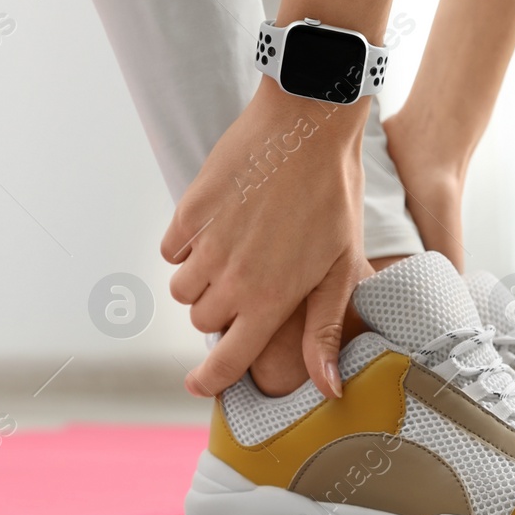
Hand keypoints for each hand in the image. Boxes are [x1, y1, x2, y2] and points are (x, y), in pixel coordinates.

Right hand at [161, 79, 372, 397]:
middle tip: (251, 282)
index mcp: (272, 298)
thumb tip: (327, 388)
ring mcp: (207, 245)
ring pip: (183, 288)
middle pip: (203, 321)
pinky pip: (172, 248)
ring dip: (203, 279)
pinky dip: (189, 244)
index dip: (210, 380)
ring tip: (238, 251)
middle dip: (222, 310)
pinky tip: (221, 224)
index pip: (229, 359)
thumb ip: (324, 329)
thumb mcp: (342, 267)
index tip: (200, 386)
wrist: (308, 126)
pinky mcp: (189, 211)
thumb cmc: (335, 197)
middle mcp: (233, 278)